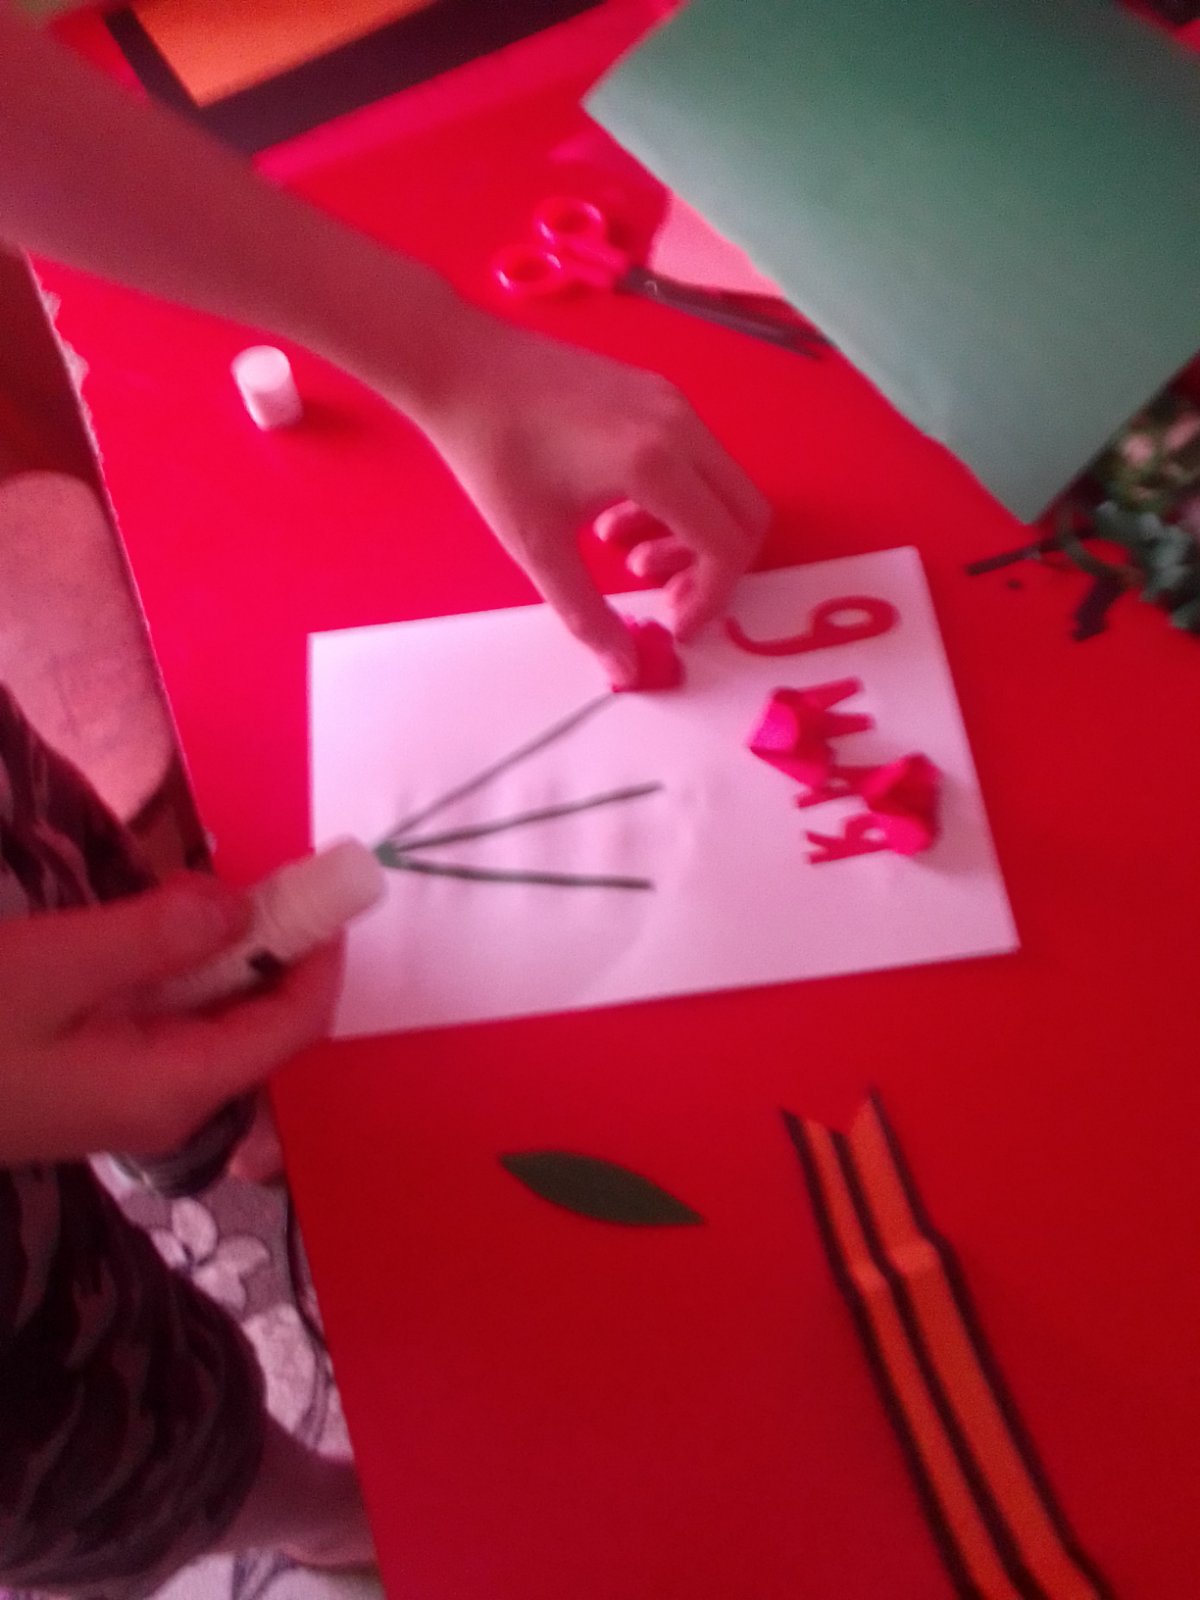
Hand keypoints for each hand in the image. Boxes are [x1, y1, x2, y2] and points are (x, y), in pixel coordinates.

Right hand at [0, 876, 341, 1164]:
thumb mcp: (52, 970)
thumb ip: (155, 936)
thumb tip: (241, 907)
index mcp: (178, 1087)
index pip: (293, 1026)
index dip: (321, 956)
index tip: (327, 887)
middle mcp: (173, 1102)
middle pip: (262, 1024)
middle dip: (277, 949)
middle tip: (268, 873)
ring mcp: (134, 1096)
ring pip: (214, 1019)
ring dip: (224, 955)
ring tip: (209, 891)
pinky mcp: (99, 1080)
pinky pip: (168, 1021)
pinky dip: (178, 971)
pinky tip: (153, 928)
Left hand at [418, 318, 769, 684]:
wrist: (461, 365)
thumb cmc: (493, 454)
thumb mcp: (537, 547)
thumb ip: (588, 615)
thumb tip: (625, 672)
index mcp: (655, 464)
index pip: (726, 546)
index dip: (710, 598)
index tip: (672, 623)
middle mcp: (680, 427)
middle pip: (744, 514)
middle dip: (713, 568)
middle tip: (661, 593)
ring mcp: (673, 403)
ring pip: (722, 487)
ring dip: (691, 534)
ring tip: (625, 552)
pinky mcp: (658, 393)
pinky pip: (697, 459)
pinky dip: (677, 499)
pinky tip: (614, 512)